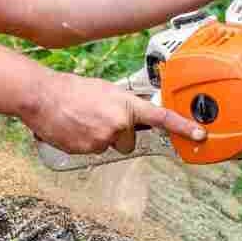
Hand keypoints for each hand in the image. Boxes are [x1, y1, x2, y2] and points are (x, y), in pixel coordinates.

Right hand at [22, 72, 206, 154]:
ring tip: (82, 120)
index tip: (199, 135)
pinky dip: (85, 143)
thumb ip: (124, 104)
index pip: (161, 117)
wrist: (42, 96)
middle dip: (118, 133)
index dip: (182, 127)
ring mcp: (104, 139)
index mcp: (127, 105)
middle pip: (129, 140)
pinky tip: (73, 128)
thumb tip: (132, 117)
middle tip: (98, 117)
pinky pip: (93, 151)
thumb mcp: (105, 90)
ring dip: (99, 137)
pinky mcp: (88, 150)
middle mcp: (120, 124)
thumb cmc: (72, 90)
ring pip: (110, 146)